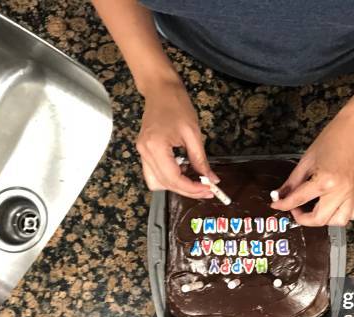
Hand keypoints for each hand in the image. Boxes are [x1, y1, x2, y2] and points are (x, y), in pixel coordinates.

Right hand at [136, 78, 218, 197]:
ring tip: (194, 180)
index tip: (209, 190)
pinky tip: (184, 170)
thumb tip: (211, 179)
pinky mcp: (144, 151)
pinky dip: (169, 177)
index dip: (192, 188)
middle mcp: (145, 153)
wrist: (161, 90)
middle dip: (186, 190)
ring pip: (156, 182)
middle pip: (164, 184)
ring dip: (176, 185)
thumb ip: (201, 160)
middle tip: (206, 189)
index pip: (173, 178)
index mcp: (156, 147)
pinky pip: (154, 173)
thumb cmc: (177, 105)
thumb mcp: (193, 133)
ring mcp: (142, 153)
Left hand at [271, 111, 353, 225]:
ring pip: (338, 222)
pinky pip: (353, 214)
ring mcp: (353, 194)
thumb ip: (292, 182)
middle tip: (296, 208)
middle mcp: (341, 191)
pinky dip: (342, 215)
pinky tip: (334, 206)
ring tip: (315, 209)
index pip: (298, 200)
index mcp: (325, 181)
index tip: (276, 205)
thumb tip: (279, 195)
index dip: (283, 205)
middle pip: (319, 219)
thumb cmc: (332, 139)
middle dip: (303, 218)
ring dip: (324, 220)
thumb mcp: (307, 160)